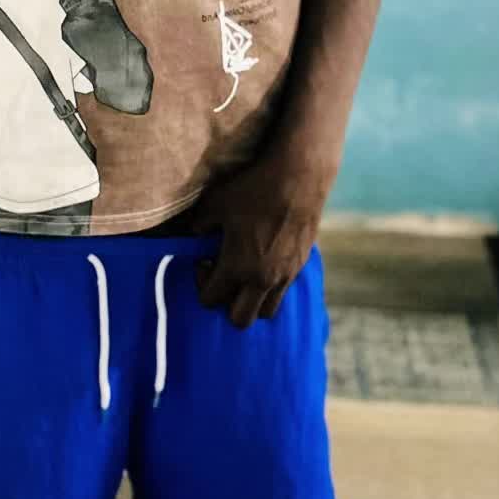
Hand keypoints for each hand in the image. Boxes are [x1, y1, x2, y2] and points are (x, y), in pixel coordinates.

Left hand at [190, 148, 335, 328]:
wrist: (299, 178)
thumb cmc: (253, 189)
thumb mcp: (215, 203)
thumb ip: (200, 225)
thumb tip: (197, 234)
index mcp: (236, 267)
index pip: (210, 300)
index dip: (202, 285)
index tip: (204, 263)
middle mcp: (262, 279)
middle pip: (240, 319)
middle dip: (227, 306)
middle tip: (224, 277)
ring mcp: (285, 275)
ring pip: (266, 311)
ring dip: (252, 301)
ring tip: (246, 274)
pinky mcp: (300, 266)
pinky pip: (283, 291)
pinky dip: (271, 287)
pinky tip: (265, 260)